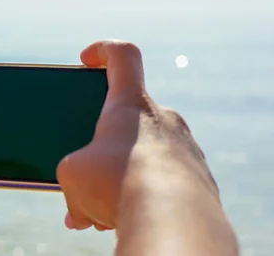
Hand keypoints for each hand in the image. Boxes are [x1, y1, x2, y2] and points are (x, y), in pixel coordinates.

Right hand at [57, 40, 218, 230]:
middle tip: (87, 169)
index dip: (103, 51)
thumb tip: (76, 214)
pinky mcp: (201, 181)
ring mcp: (187, 149)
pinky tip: (127, 219)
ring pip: (149, 154)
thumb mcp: (73, 176)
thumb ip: (73, 182)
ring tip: (102, 207)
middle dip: (105, 143)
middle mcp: (164, 119)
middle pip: (130, 116)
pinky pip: (168, 182)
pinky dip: (146, 196)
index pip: (123, 56)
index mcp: (130, 104)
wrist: (174, 223)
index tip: (86, 60)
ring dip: (125, 174)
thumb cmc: (116, 185)